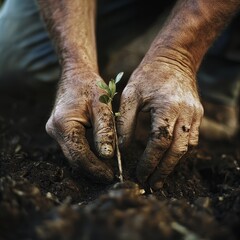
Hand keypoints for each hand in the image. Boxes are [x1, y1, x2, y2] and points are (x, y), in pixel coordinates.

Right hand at [46, 69, 114, 182]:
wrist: (76, 75)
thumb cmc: (89, 86)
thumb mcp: (102, 105)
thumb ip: (105, 130)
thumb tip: (107, 156)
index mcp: (63, 124)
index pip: (79, 155)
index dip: (95, 168)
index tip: (110, 176)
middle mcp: (54, 130)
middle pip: (74, 158)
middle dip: (92, 169)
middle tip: (110, 176)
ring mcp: (55, 131)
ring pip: (73, 155)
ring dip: (89, 164)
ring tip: (107, 170)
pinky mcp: (61, 131)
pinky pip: (73, 148)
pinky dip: (85, 155)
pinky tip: (98, 158)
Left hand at [118, 58, 202, 189]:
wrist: (174, 60)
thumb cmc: (148, 76)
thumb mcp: (130, 95)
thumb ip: (125, 123)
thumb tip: (122, 148)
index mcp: (167, 107)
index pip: (159, 142)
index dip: (149, 161)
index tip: (139, 173)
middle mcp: (185, 113)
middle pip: (177, 151)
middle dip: (163, 170)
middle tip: (151, 183)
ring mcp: (194, 115)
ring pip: (187, 148)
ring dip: (173, 165)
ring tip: (159, 178)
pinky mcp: (197, 115)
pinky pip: (192, 140)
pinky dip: (180, 153)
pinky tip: (169, 160)